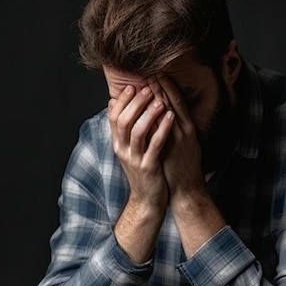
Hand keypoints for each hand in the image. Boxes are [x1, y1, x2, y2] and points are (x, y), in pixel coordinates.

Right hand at [108, 83, 173, 212]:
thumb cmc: (142, 170)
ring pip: (137, 132)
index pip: (114, 117)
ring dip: (149, 113)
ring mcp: (135, 159)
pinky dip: (163, 129)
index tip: (132, 85)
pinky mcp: (149, 167)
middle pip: (124, 121)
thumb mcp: (129, 149)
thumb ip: (123, 129)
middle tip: (147, 88)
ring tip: (159, 100)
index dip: (122, 100)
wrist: (147, 199)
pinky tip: (171, 116)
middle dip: (135, 103)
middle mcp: (123, 150)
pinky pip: (155, 145)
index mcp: (118, 143)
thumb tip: (115, 103)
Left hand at [157, 74, 205, 203]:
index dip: (168, 86)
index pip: (178, 101)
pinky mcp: (169, 149)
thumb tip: (167, 113)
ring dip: (156, 98)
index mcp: (188, 127)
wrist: (186, 187)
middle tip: (150, 70)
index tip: (158, 72)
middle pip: (172, 103)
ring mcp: (177, 139)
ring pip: (166, 113)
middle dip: (161, 87)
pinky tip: (144, 109)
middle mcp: (184, 130)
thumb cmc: (183, 165)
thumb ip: (176, 127)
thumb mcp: (185, 142)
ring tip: (146, 84)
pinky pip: (159, 130)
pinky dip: (152, 117)